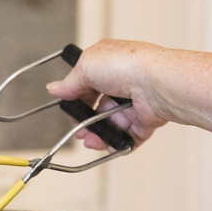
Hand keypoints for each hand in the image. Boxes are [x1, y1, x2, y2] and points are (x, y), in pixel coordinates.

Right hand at [47, 39, 167, 149]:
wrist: (156, 84)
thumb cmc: (127, 65)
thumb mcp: (86, 67)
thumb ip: (69, 82)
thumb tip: (54, 88)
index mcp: (107, 65)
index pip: (85, 85)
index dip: (75, 99)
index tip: (68, 109)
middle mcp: (121, 83)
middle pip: (96, 108)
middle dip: (84, 122)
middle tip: (78, 130)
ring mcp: (133, 103)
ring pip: (110, 125)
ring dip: (98, 136)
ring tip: (92, 141)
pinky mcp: (144, 120)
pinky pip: (127, 137)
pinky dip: (118, 144)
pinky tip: (109, 145)